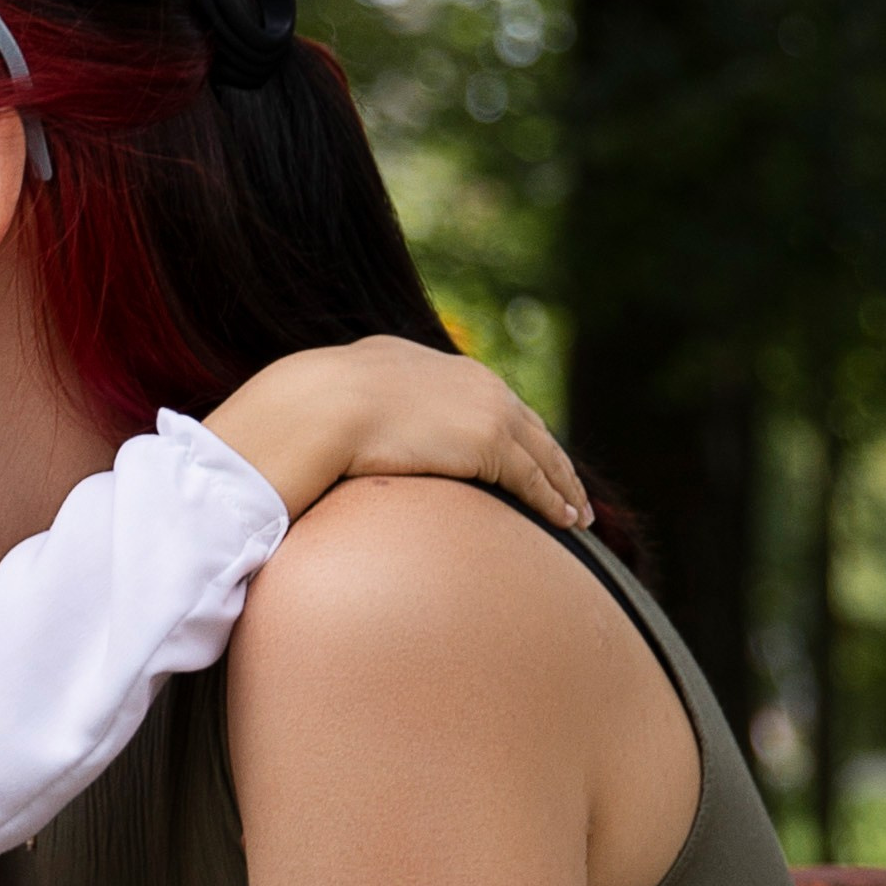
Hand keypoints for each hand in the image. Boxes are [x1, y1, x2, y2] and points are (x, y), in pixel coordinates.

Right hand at [204, 335, 591, 530]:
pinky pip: (534, 478)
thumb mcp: (332, 399)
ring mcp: (483, 408)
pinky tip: (567, 521)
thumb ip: (346, 413)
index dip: (506, 428)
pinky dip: (555, 500)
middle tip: (568, 485)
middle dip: (548, 454)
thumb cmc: (309, 412)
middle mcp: (468, 379)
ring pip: (540, 452)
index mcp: (431, 364)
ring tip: (577, 513)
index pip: (483, 398)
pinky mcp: (490, 443)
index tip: (521, 450)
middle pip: (524, 422)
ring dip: (563, 484)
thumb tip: (321, 439)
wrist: (319, 407)